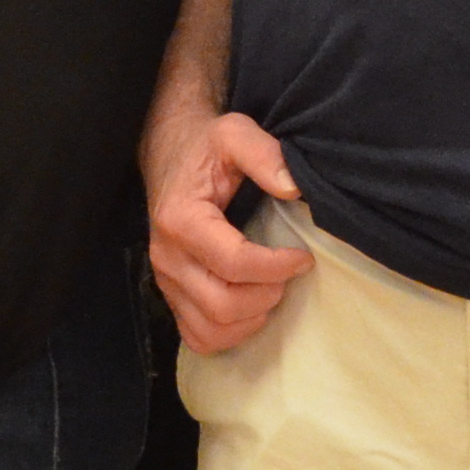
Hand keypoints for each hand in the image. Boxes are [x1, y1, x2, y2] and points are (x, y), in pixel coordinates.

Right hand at [147, 106, 310, 354]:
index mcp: (182, 220)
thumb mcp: (234, 132)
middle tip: (288, 274)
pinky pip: (197, 337)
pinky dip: (229, 334)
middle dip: (266, 295)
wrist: (169, 155)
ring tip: (271, 290)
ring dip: (251, 318)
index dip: (276, 266)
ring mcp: (166, 281)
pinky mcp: (170, 295)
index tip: (303, 257)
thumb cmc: (205, 148)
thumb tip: (293, 188)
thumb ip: (264, 154)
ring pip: (211, 328)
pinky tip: (250, 309)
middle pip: (222, 304)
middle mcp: (168, 257)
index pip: (233, 263)